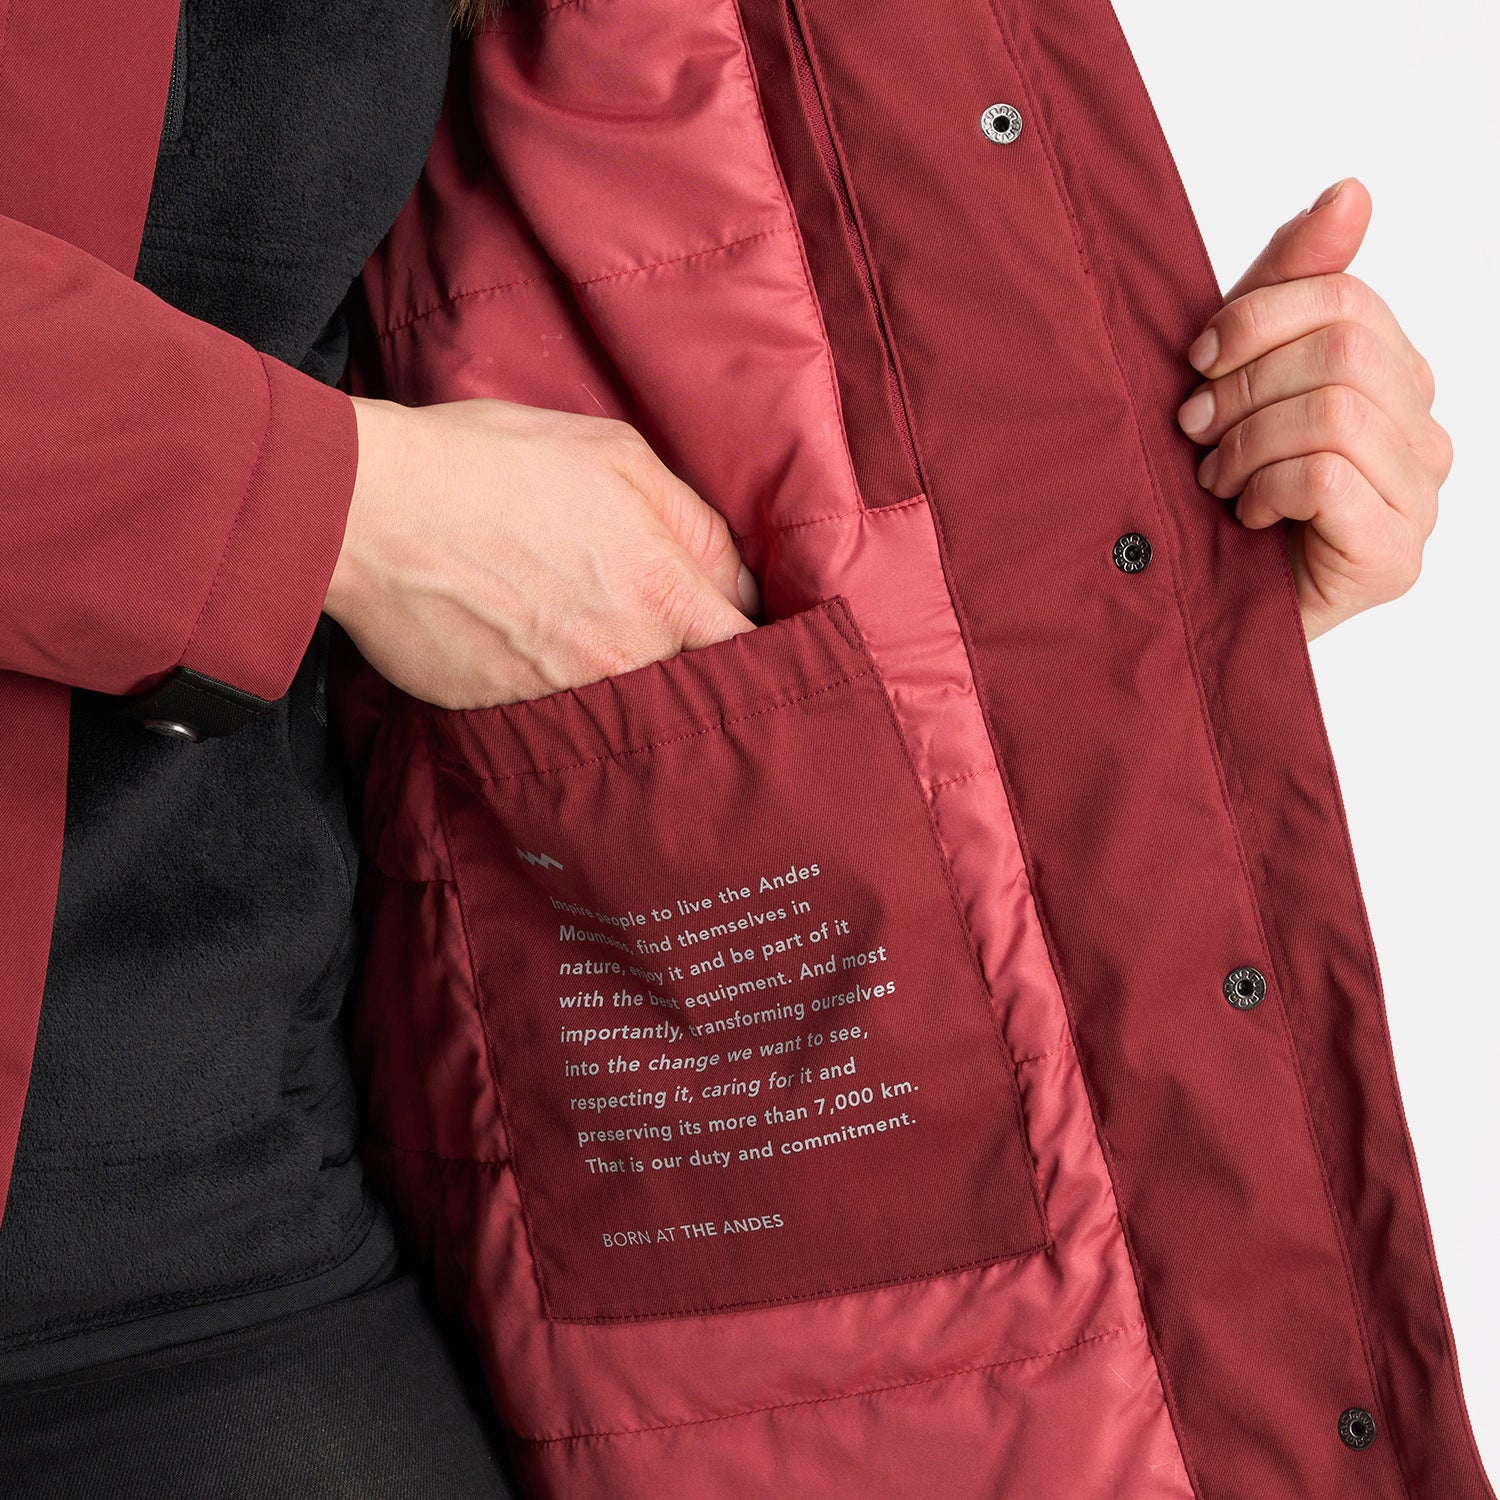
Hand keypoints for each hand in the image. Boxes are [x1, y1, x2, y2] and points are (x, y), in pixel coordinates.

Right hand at [326, 397, 759, 708]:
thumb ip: (692, 520)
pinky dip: (564, 706)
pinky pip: (560, 724)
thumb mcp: (617, 455)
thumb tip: (733, 578)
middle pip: (696, 695)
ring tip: (603, 659)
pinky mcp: (509, 718)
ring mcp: (566, 698)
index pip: (749, 649)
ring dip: (632, 695)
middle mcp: (626, 659)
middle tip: (684, 658)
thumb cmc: (495, 465)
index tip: (745, 638)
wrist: (374, 510)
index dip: (755, 644)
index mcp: (665, 592)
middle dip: (699, 678)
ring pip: (631, 716)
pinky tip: (541, 668)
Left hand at [1177, 177, 1451, 640]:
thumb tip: (1352, 188)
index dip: (1255, 319)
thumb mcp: (1238, 373)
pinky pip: (1328, 476)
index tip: (1197, 363)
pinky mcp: (1395, 556)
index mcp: (1392, 377)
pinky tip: (1245, 516)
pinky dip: (1265, 487)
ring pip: (1336, 410)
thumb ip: (1291, 283)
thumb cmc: (1213, 492)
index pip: (1344, 296)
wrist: (1194, 606)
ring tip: (1217, 479)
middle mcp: (1423, 433)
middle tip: (1194, 429)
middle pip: (1342, 349)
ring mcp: (1421, 497)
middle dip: (1243, 387)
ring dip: (1248, 443)